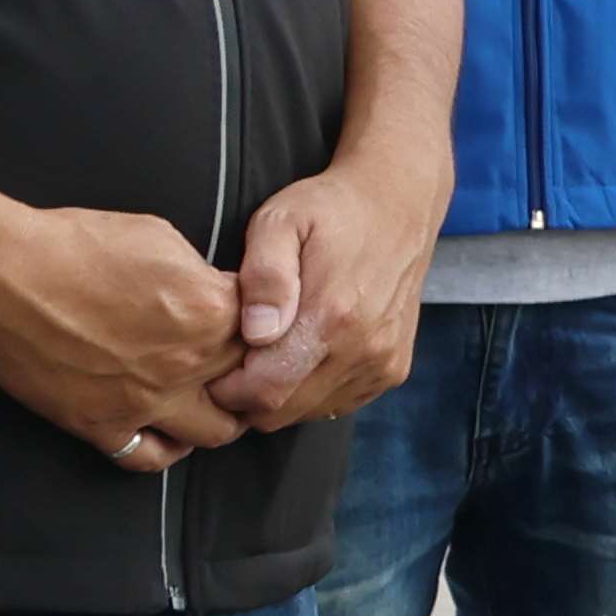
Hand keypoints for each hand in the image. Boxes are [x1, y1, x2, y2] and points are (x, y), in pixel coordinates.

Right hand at [0, 205, 261, 465]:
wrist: (1, 276)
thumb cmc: (76, 244)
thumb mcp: (161, 238)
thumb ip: (201, 277)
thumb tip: (214, 291)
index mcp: (214, 313)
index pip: (269, 333)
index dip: (263, 327)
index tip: (250, 324)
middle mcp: (190, 363)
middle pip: (251, 385)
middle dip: (252, 375)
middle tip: (241, 369)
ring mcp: (147, 401)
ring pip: (216, 432)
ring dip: (221, 417)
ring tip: (212, 403)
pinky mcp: (102, 425)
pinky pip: (149, 458)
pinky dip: (165, 448)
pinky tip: (165, 432)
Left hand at [215, 155, 436, 435]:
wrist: (400, 202)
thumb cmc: (330, 210)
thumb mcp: (280, 222)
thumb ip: (265, 277)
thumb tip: (258, 332)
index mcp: (332, 316)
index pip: (264, 392)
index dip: (226, 389)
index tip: (215, 363)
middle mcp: (364, 348)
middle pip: (282, 412)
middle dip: (247, 396)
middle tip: (237, 357)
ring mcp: (383, 361)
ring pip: (308, 413)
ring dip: (281, 394)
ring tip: (272, 351)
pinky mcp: (394, 367)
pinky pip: (338, 404)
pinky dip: (313, 391)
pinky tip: (305, 353)